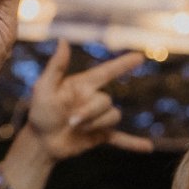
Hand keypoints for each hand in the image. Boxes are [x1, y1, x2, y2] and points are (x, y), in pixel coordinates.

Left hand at [25, 34, 147, 163]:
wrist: (41, 141)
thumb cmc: (40, 112)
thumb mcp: (44, 88)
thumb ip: (56, 66)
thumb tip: (63, 40)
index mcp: (83, 85)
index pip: (107, 72)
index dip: (123, 64)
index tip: (140, 57)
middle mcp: (94, 99)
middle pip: (106, 101)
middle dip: (90, 113)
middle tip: (71, 122)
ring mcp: (99, 119)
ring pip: (113, 117)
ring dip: (95, 124)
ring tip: (76, 129)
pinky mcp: (101, 136)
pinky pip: (121, 139)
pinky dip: (133, 143)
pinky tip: (148, 148)